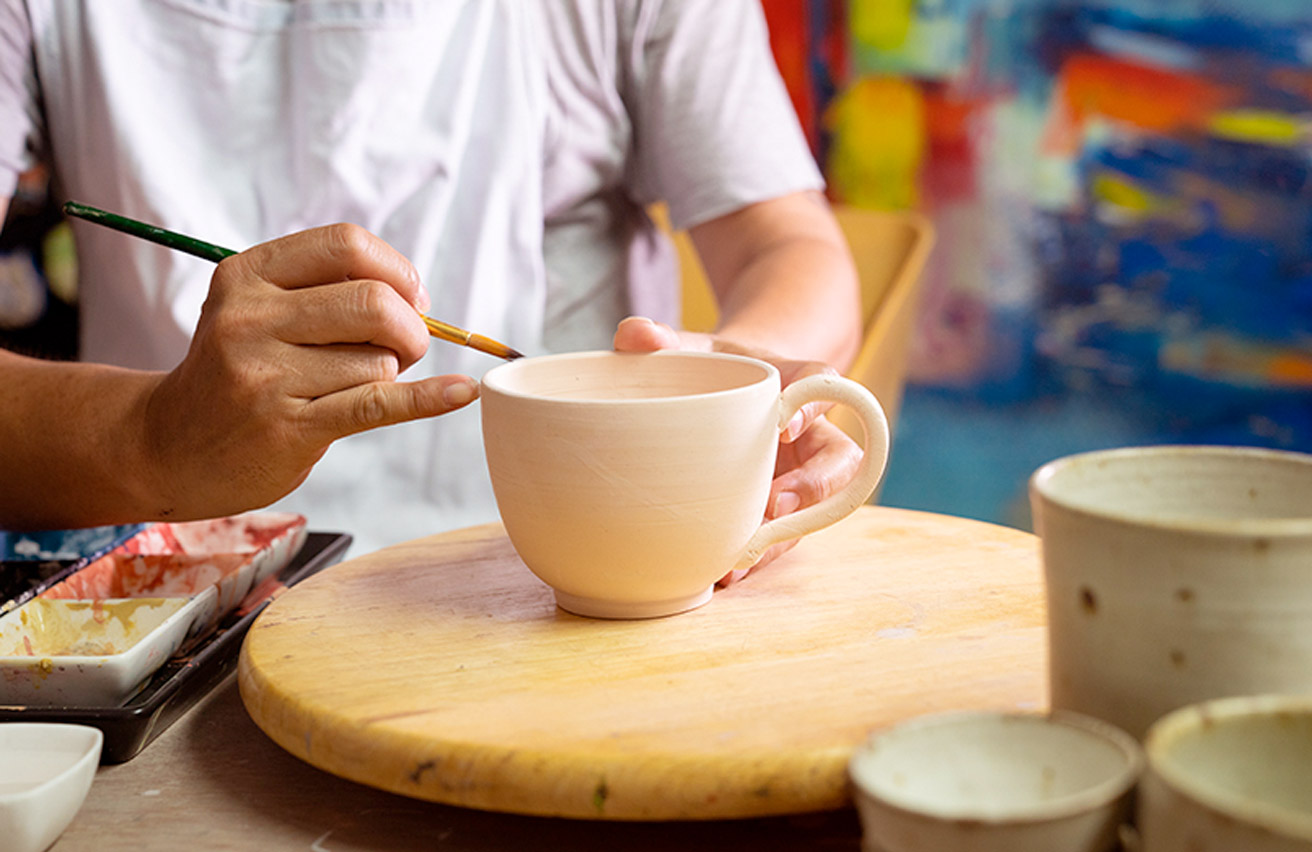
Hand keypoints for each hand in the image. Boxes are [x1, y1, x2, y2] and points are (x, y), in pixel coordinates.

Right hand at [142, 224, 477, 518]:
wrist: (169, 446)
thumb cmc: (236, 372)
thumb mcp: (257, 311)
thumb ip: (325, 291)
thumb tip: (418, 300)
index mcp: (247, 275)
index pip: (346, 245)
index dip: (396, 270)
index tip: (413, 298)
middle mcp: (249, 318)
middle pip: (373, 301)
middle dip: (410, 326)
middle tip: (404, 348)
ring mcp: (264, 375)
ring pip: (378, 360)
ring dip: (389, 375)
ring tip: (353, 385)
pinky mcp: (287, 427)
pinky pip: (378, 404)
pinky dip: (428, 399)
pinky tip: (459, 392)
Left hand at [613, 316, 863, 583]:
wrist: (719, 395)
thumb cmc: (708, 369)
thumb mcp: (684, 348)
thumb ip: (658, 339)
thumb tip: (633, 335)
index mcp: (795, 381)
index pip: (822, 383)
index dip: (814, 404)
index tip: (784, 425)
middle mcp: (810, 432)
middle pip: (840, 458)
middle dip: (815, 487)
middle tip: (776, 506)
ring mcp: (800, 475)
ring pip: (818, 508)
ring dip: (785, 535)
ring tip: (745, 557)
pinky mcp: (781, 509)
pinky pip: (783, 534)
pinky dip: (759, 554)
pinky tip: (725, 572)